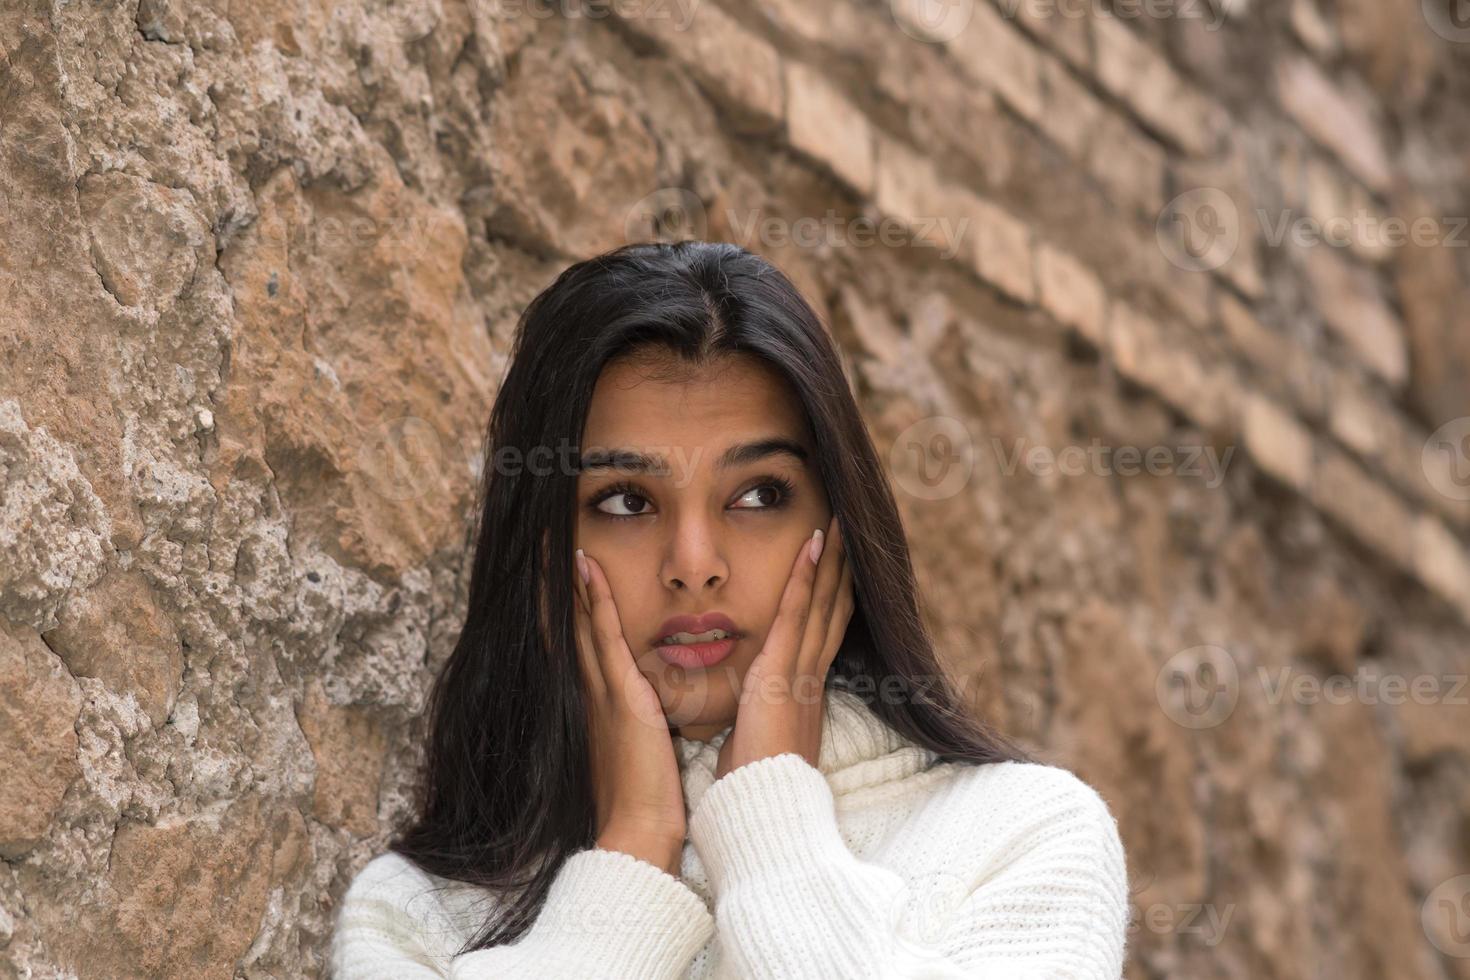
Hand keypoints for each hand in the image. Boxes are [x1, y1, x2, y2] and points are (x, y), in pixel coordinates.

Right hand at [573, 548, 686, 875]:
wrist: (636, 831)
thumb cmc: (639, 801)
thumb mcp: (630, 751)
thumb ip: (628, 725)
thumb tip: (637, 711)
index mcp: (591, 703)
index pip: (572, 644)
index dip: (560, 609)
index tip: (550, 574)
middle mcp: (587, 690)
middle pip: (566, 625)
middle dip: (553, 586)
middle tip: (538, 545)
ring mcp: (600, 689)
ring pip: (580, 622)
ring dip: (567, 579)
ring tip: (554, 541)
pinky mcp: (619, 692)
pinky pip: (605, 634)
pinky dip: (595, 598)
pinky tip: (587, 567)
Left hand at [714, 513, 853, 780]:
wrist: (763, 807)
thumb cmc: (755, 785)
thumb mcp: (756, 743)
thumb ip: (757, 721)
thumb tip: (749, 714)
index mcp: (804, 695)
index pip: (822, 637)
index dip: (833, 600)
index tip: (839, 569)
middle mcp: (811, 678)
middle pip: (833, 612)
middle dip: (842, 572)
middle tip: (851, 532)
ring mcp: (801, 672)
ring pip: (822, 604)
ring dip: (831, 561)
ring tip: (838, 523)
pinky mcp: (784, 671)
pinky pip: (797, 613)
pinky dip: (805, 577)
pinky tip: (811, 545)